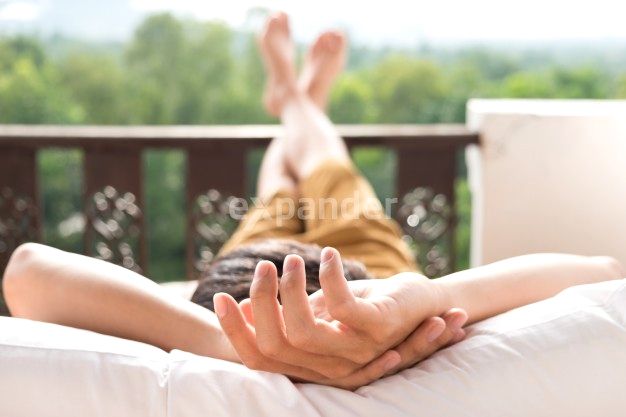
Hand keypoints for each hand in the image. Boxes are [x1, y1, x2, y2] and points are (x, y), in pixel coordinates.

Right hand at [214, 247, 466, 389]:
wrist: (425, 304)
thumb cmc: (366, 306)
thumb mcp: (321, 310)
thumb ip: (289, 313)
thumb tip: (247, 303)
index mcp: (312, 363)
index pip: (259, 357)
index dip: (235, 330)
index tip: (218, 298)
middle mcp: (329, 366)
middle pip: (274, 342)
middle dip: (261, 300)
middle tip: (264, 266)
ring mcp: (356, 351)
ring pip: (302, 330)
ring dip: (291, 288)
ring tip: (294, 259)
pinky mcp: (379, 329)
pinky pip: (343, 308)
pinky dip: (331, 277)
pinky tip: (330, 255)